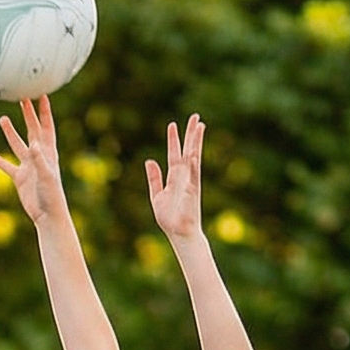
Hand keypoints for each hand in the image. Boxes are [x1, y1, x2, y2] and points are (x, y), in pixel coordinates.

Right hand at [0, 96, 69, 227]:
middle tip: (22, 98)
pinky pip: (6, 166)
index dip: (45, 112)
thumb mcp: (46, 176)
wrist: (47, 216)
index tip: (42, 95)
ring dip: (10, 132)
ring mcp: (28, 167)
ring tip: (3, 119)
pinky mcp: (20, 178)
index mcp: (48, 152)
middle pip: (32, 130)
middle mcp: (39, 156)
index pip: (46, 127)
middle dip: (28, 115)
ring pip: (17, 145)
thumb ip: (39, 159)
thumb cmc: (52, 195)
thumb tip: (33, 144)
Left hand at [146, 115, 204, 242]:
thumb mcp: (157, 196)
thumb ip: (154, 179)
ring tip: (199, 126)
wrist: (179, 233)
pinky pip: (193, 175)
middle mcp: (184, 177)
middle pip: (188, 150)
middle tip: (195, 116)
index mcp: (175, 178)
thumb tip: (149, 160)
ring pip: (194, 157)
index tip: (173, 124)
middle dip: (190, 134)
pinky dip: (192, 164)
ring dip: (196, 142)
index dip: (173, 140)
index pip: (175, 154)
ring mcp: (190, 182)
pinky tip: (192, 153)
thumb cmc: (170, 218)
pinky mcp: (192, 191)